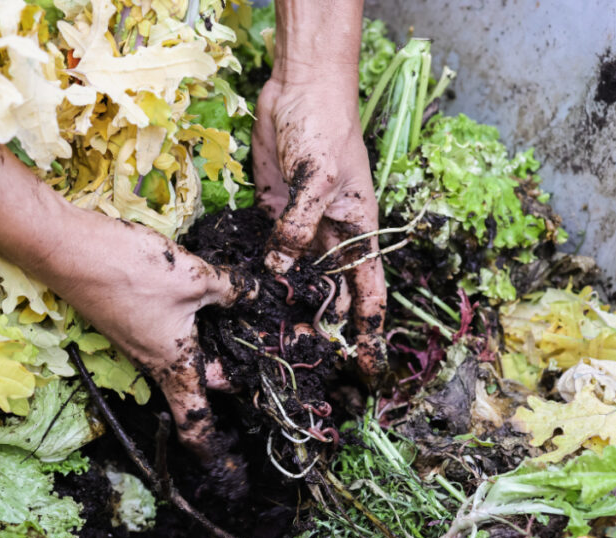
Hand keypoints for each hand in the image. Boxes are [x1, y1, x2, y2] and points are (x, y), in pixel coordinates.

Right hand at [0, 128, 245, 460]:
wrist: (68, 249)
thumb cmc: (131, 273)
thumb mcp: (194, 278)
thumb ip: (231, 288)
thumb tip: (257, 293)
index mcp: (174, 365)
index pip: (194, 419)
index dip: (210, 446)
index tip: (223, 468)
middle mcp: (153, 360)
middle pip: (197, 381)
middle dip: (228, 375)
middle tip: (264, 357)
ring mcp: (137, 339)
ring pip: (184, 352)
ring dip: (211, 344)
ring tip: (244, 321)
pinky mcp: (128, 316)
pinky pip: (167, 330)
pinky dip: (191, 321)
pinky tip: (208, 293)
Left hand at [253, 76, 386, 375]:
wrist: (301, 90)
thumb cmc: (327, 130)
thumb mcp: (318, 179)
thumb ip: (298, 225)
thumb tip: (278, 268)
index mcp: (358, 231)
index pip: (368, 292)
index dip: (369, 331)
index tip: (369, 368)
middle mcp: (332, 235)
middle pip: (330, 292)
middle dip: (321, 327)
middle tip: (307, 363)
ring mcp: (301, 226)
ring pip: (295, 276)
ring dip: (286, 303)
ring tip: (271, 339)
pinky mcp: (273, 213)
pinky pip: (268, 250)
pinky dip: (260, 272)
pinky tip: (246, 296)